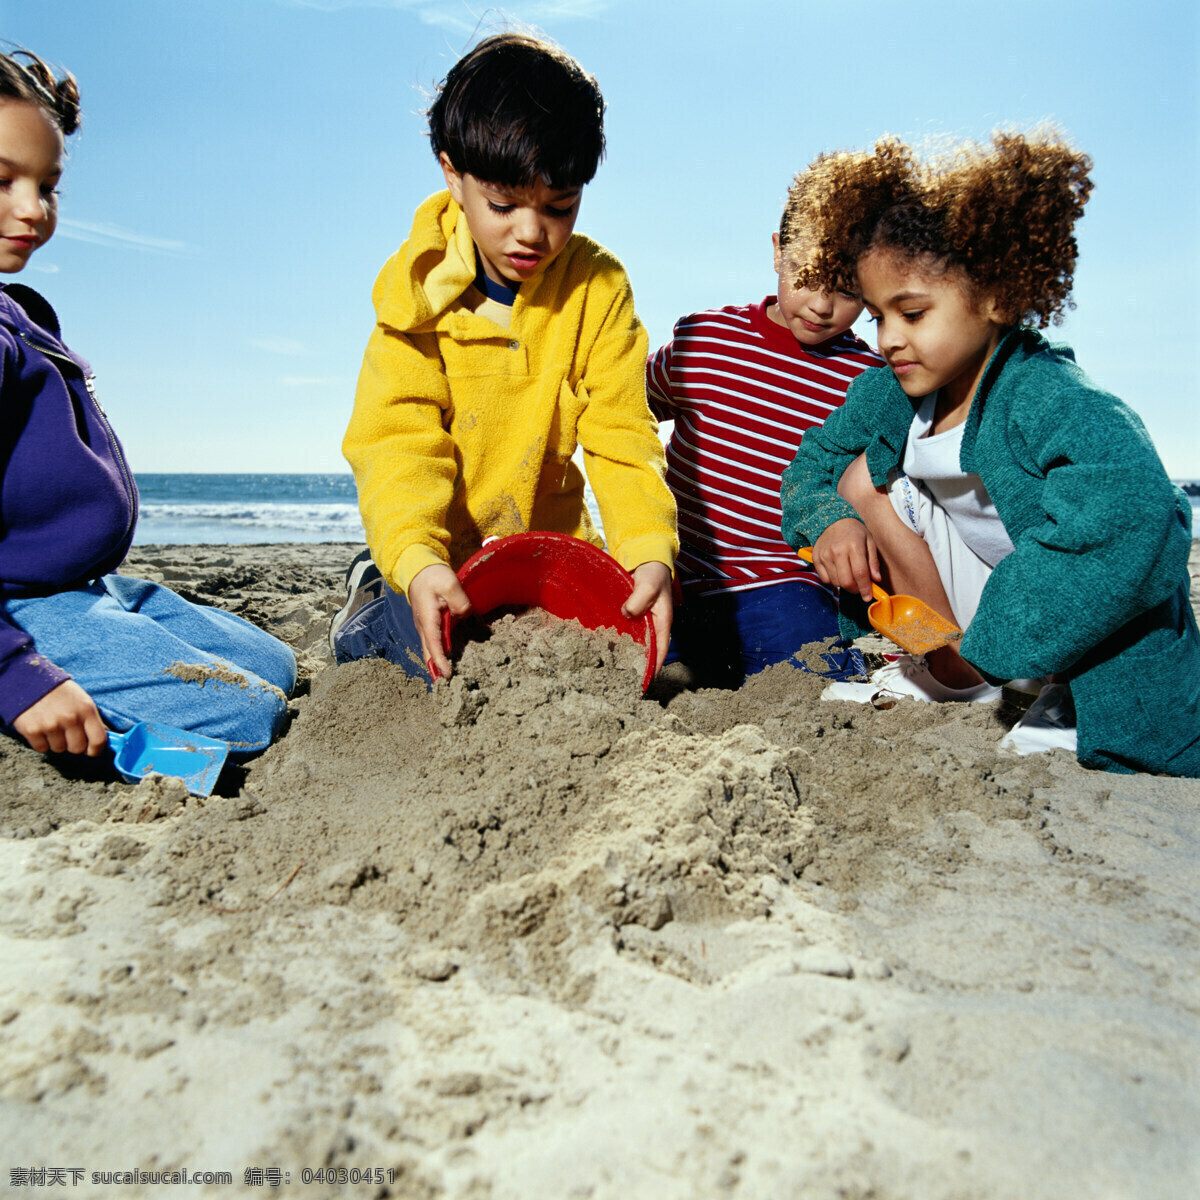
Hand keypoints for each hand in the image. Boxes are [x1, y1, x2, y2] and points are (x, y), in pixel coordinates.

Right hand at [13, 680, 108, 755]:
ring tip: (52, 727)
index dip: (96, 750)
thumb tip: (105, 734)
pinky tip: (41, 729)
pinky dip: (41, 742)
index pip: (98, 739)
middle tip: (67, 734)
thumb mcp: (82, 700)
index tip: (92, 751)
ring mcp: (51, 725)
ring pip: (59, 749)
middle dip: (73, 744)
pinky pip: (41, 748)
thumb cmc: (60, 692)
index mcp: (86, 710)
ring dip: (56, 742)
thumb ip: (92, 719)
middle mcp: (70, 719)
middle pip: (77, 748)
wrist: (30, 680)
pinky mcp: (32, 730)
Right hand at [408, 563, 471, 678]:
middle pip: (429, 654)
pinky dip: (440, 656)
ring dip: (438, 666)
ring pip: (431, 651)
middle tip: (447, 689)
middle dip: (436, 671)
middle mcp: (424, 627)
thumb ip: (460, 601)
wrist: (418, 569)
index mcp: (428, 619)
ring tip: (449, 681)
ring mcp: (426, 627)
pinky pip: (434, 645)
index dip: (440, 662)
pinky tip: (449, 664)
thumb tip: (465, 615)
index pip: (434, 645)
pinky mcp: (430, 626)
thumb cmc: (433, 576)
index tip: (448, 675)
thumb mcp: (449, 583)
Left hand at [622, 561, 673, 673]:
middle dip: (638, 665)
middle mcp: (652, 625)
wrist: (646, 560)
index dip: (654, 666)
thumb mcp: (648, 584)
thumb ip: (639, 599)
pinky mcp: (631, 617)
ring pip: (635, 643)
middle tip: (625, 682)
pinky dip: (619, 641)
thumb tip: (627, 613)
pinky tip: (607, 650)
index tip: (645, 681)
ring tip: (614, 672)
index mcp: (662, 621)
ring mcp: (641, 622)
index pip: (660, 649)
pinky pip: (626, 632)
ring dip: (627, 655)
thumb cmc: (653, 573)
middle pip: (647, 650)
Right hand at [811, 518, 880, 601]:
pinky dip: (833, 580)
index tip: (868, 597)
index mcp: (853, 546)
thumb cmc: (854, 531)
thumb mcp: (869, 541)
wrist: (831, 520)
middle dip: (855, 589)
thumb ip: (873, 561)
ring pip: (836, 582)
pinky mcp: (816, 559)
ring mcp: (825, 556)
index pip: (860, 573)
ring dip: (844, 584)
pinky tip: (838, 571)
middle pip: (846, 581)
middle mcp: (837, 551)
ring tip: (849, 575)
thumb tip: (876, 579)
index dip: (865, 588)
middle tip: (859, 587)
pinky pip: (825, 579)